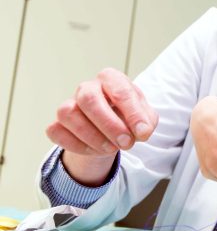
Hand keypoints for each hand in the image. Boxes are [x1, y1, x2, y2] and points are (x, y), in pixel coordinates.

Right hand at [46, 68, 157, 184]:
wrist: (111, 131)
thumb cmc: (128, 117)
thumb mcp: (145, 118)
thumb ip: (146, 122)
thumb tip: (142, 131)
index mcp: (111, 79)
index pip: (119, 90)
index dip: (132, 113)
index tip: (143, 132)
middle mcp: (87, 88)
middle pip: (88, 99)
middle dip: (109, 124)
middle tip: (126, 143)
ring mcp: (69, 104)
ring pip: (68, 113)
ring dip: (92, 136)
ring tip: (111, 148)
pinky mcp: (57, 124)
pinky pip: (56, 131)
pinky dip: (76, 145)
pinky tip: (95, 151)